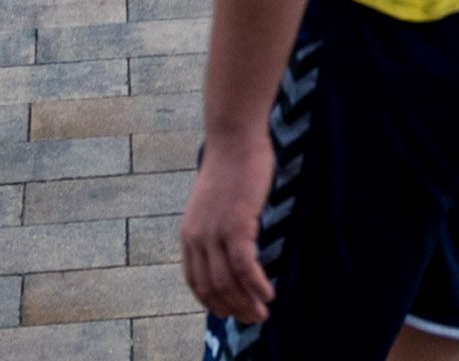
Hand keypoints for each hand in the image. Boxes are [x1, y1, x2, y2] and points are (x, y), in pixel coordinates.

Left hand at [181, 136, 275, 324]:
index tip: (228, 312)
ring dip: (247, 303)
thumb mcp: (215, 202)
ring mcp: (215, 233)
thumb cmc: (231, 165)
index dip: (211, 302)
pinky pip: (246, 268)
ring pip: (228, 283)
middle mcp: (197, 237)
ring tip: (263, 314)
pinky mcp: (236, 226)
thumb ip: (217, 226)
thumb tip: (233, 245)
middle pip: (211, 288)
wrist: (234, 137)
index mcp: (189, 233)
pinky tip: (269, 294)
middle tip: (252, 320)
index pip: (195, 281)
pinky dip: (257, 286)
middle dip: (232, 309)